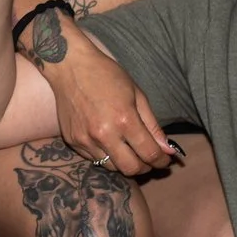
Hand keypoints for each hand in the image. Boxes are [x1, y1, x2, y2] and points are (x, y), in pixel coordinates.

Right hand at [37, 24, 177, 177]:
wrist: (69, 67)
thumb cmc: (107, 75)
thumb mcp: (137, 95)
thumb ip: (152, 125)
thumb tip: (167, 149)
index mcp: (124, 120)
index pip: (150, 154)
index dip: (162, 160)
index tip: (165, 159)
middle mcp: (104, 134)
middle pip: (131, 169)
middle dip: (145, 168)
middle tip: (148, 158)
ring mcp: (85, 140)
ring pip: (112, 167)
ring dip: (124, 162)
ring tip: (128, 149)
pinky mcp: (72, 141)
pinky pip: (93, 159)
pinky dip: (105, 155)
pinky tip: (108, 141)